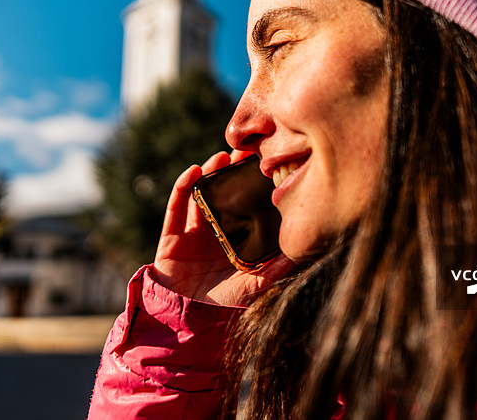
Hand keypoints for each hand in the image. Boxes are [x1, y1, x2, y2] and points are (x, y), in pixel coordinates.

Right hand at [153, 150, 295, 305]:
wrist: (187, 324)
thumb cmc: (223, 306)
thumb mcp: (256, 286)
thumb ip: (277, 269)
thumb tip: (305, 249)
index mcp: (235, 239)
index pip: (246, 206)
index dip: (253, 185)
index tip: (266, 164)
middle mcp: (214, 232)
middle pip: (224, 195)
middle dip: (232, 173)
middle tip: (245, 153)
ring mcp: (192, 233)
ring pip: (201, 195)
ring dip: (210, 174)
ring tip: (222, 157)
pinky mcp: (171, 237)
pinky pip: (175, 208)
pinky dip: (183, 188)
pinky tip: (194, 171)